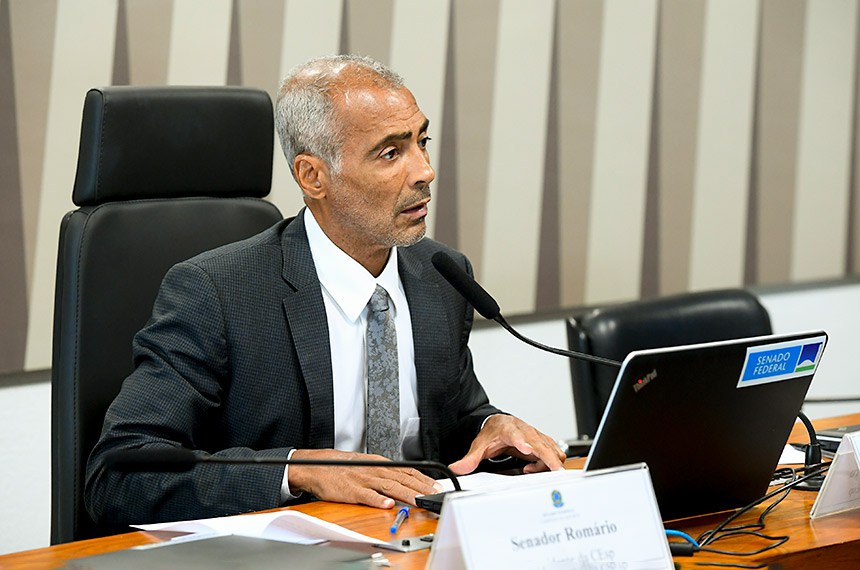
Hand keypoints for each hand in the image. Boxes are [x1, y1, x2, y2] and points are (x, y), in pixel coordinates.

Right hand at [288, 449, 441, 508]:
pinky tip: (388, 505)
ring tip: (419, 500)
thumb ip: (386, 473)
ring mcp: (364, 480)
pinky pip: (367, 496)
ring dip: (406, 494)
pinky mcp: (352, 491)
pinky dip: (378, 500)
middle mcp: (375, 470)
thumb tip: (406, 479)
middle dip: (421, 488)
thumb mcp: (368, 465)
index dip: (423, 479)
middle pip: (403, 479)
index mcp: (380, 463)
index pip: (407, 471)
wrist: (317, 466)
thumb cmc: (343, 467)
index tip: (436, 487)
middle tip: (434, 495)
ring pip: (390, 486)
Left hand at [448, 415, 565, 474]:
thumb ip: (469, 459)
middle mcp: (525, 430)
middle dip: (548, 458)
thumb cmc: (492, 434)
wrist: (499, 423)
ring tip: (528, 470)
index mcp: (507, 429)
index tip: (527, 450)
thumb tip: (455, 469)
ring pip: (551, 449)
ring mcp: (536, 436)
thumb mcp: (479, 446)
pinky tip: (534, 468)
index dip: (522, 442)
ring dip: (546, 463)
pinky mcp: (543, 441)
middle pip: (540, 444)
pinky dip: (549, 463)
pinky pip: (554, 453)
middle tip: (555, 472)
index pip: (515, 434)